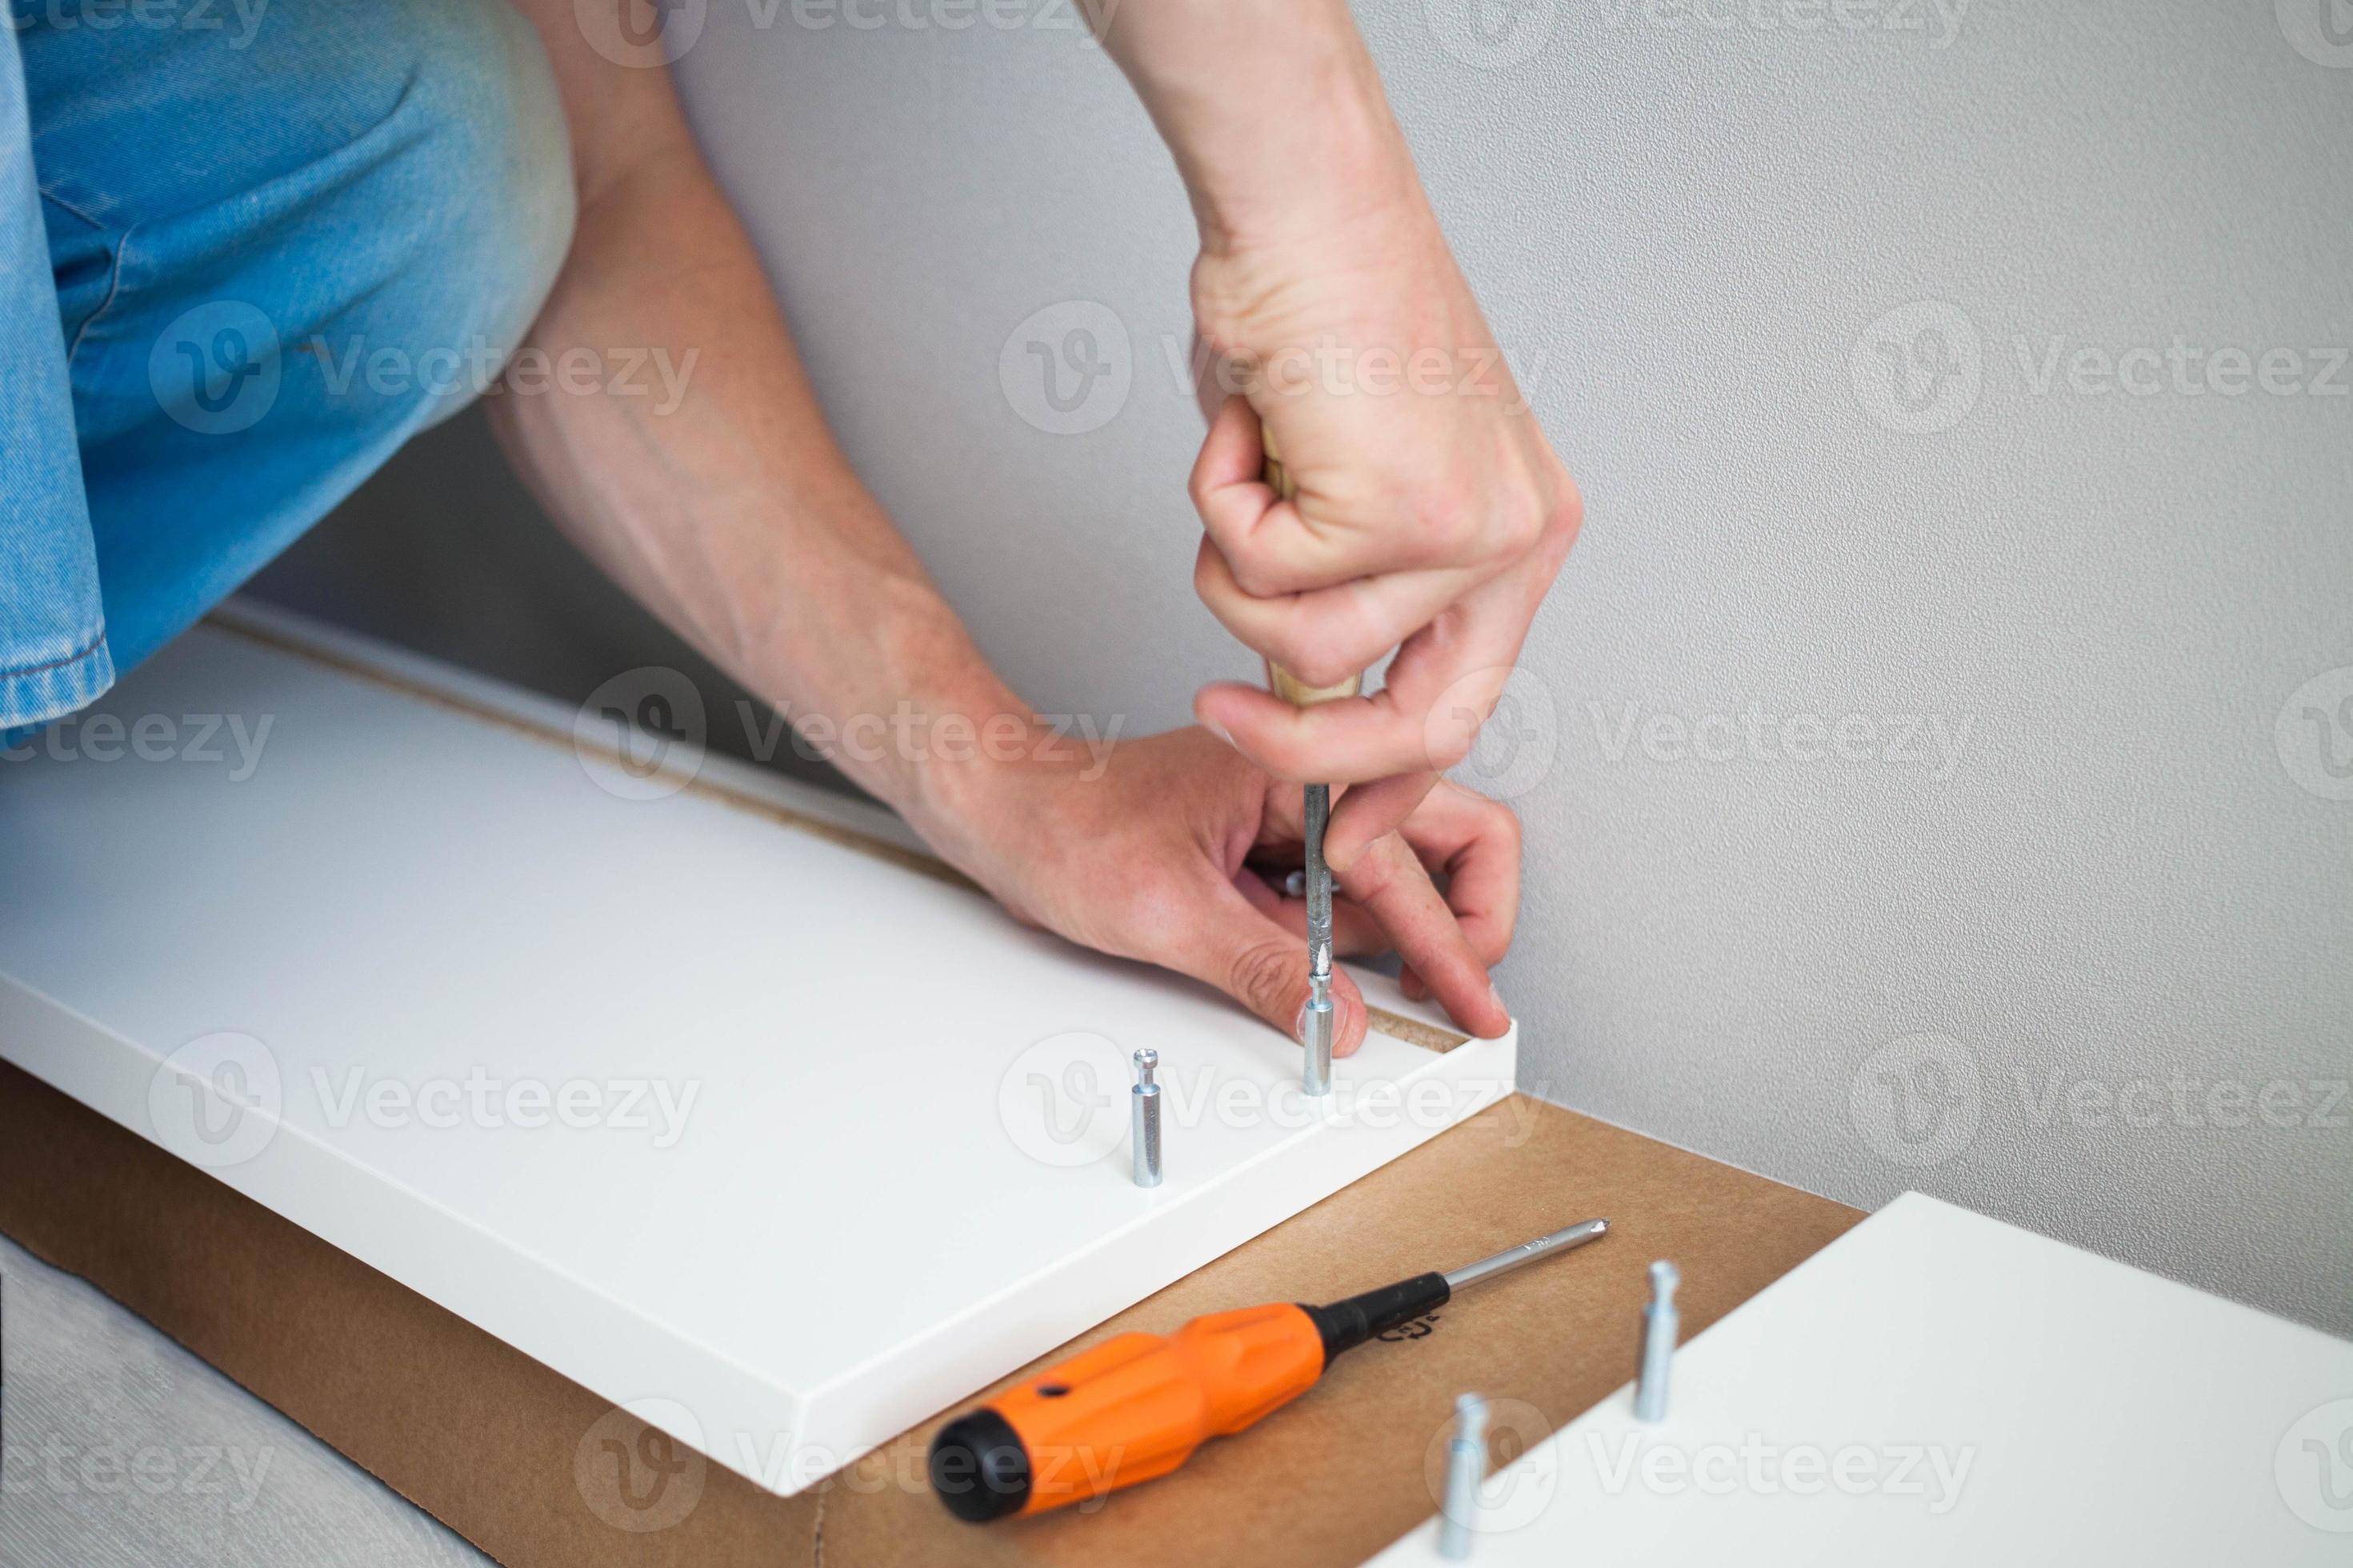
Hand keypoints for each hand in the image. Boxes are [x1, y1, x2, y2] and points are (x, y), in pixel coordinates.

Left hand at [934, 728, 1516, 1050]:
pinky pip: (1336, 903)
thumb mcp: (1165, 913)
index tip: (1475, 1001)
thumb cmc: (1063, 824)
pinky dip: (1341, 946)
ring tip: (1369, 990)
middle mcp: (1309, 788)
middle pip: (1440, 843)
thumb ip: (1263, 969)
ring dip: (1393, 939)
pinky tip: (1315, 974)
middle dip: (1459, 920)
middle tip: (1457, 992)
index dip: (1454, 941)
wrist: (1002, 811)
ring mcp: (1293, 822)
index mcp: (1296, 771)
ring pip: (1391, 882)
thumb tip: (1338, 1018)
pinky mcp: (1269, 856)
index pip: (1410, 860)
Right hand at [1185, 197, 1581, 875]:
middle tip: (1222, 713)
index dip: (1393, 775)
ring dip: (1235, 562)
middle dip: (1303, 744)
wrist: (1307, 208)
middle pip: (1419, 718)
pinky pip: (1260, 577)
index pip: (1469, 698)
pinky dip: (1218, 503)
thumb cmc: (1321, 309)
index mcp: (1519, 531)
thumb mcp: (1351, 476)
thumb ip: (1347, 584)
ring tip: (1249, 463)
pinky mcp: (1405, 513)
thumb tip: (1302, 687)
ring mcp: (1470, 530)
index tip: (1343, 821)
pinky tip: (1250, 427)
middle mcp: (1515, 537)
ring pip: (1309, 648)